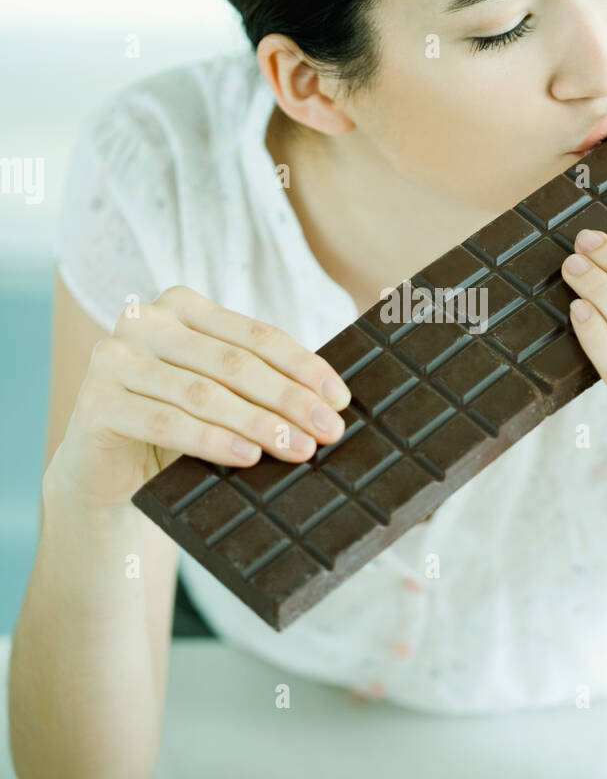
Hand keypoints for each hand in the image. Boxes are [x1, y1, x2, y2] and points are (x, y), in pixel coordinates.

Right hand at [50, 286, 351, 510]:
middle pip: (234, 363)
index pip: (256, 336)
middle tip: (328, 430)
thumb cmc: (176, 426)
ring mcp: (115, 358)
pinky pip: (166, 422)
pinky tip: (246, 456)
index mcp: (183, 306)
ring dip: (258, 423)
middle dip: (288, 399)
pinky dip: (211, 440)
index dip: (303, 366)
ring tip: (297, 448)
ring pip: (203, 393)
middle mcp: (146, 321)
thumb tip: (331, 402)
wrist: (108, 471)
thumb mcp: (220, 395)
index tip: (340, 399)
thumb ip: (259, 383)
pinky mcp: (95, 401)